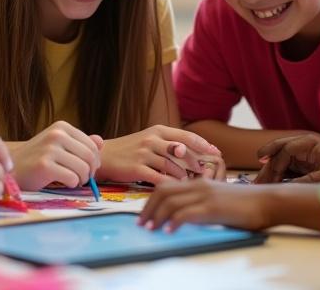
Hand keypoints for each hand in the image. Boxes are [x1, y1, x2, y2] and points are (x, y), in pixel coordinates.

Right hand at [10, 120, 101, 190]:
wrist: (12, 169)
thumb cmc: (37, 159)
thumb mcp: (58, 146)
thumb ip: (80, 143)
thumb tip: (100, 141)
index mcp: (61, 127)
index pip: (92, 145)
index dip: (95, 160)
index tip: (88, 169)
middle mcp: (56, 134)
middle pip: (90, 157)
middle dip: (90, 171)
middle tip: (82, 178)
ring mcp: (49, 149)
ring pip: (83, 168)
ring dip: (81, 179)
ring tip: (73, 181)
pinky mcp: (44, 165)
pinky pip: (72, 178)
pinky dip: (72, 184)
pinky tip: (64, 183)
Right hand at [97, 125, 223, 184]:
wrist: (103, 156)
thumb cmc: (129, 150)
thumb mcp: (148, 140)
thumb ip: (167, 144)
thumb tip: (190, 153)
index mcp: (157, 130)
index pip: (186, 135)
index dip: (203, 145)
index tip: (216, 153)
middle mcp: (152, 139)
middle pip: (182, 151)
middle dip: (196, 162)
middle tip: (206, 172)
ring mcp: (144, 153)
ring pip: (172, 165)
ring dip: (183, 176)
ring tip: (190, 183)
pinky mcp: (137, 168)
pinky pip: (159, 178)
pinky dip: (169, 184)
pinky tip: (174, 189)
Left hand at [138, 178, 272, 231]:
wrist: (268, 201)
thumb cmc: (247, 204)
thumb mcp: (220, 198)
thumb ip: (203, 203)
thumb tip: (186, 217)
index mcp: (199, 182)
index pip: (167, 186)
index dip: (152, 199)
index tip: (145, 214)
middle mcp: (199, 185)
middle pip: (163, 192)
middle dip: (148, 208)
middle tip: (141, 222)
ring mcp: (205, 195)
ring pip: (171, 202)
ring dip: (157, 216)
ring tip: (150, 228)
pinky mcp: (213, 207)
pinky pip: (186, 213)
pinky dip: (173, 222)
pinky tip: (168, 231)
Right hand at [254, 133, 319, 183]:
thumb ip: (302, 182)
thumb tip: (282, 189)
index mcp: (311, 143)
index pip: (286, 149)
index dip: (276, 164)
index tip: (272, 181)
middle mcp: (305, 144)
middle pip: (279, 149)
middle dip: (266, 164)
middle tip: (256, 179)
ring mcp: (304, 152)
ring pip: (280, 157)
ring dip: (270, 170)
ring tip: (259, 183)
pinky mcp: (304, 161)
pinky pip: (286, 165)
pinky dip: (278, 173)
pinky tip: (270, 183)